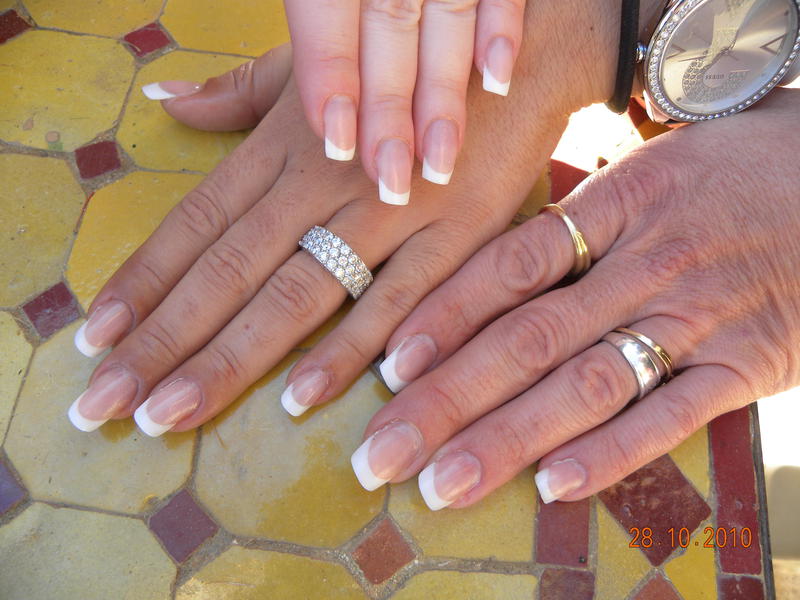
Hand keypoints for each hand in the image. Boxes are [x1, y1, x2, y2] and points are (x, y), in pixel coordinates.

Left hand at [69, 0, 619, 434]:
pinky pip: (399, 298)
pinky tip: (303, 397)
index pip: (196, 221)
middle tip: (107, 403)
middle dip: (164, 340)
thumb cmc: (406, 71)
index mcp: (285, 145)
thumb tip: (164, 101)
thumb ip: (238, 95)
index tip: (95, 338)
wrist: (519, 56)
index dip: (142, 281)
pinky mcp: (459, 232)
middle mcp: (324, 179)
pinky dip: (352, 347)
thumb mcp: (314, 72)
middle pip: (229, 269)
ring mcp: (392, 208)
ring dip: (233, 357)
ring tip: (173, 413)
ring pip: (299, 291)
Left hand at [346, 89, 799, 508]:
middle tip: (381, 454)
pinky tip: (553, 485)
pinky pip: (674, 414)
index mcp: (615, 205)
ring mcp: (697, 317)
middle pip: (528, 339)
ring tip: (441, 484)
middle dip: (446, 401)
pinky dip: (612, 452)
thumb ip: (574, 219)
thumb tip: (492, 264)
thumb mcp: (647, 168)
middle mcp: (645, 265)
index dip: (444, 319)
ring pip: (587, 385)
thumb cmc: (731, 172)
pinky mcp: (749, 364)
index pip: (508, 268)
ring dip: (507, 440)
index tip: (388, 369)